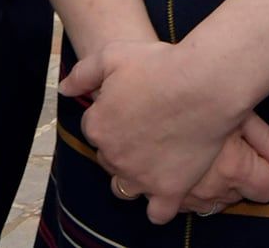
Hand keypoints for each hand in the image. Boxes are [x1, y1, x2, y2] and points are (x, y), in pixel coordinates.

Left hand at [62, 40, 268, 223]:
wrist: (204, 85)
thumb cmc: (159, 66)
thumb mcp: (112, 55)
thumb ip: (83, 74)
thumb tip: (64, 90)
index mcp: (97, 126)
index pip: (93, 127)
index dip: (111, 114)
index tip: (131, 104)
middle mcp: (113, 157)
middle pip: (108, 157)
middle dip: (120, 145)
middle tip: (146, 126)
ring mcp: (140, 177)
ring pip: (124, 188)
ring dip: (131, 177)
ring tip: (151, 159)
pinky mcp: (169, 190)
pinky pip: (157, 213)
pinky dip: (158, 206)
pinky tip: (165, 189)